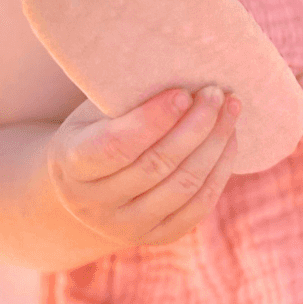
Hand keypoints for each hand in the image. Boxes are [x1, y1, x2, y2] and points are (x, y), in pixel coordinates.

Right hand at [47, 85, 239, 247]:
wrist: (86, 185)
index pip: (114, 147)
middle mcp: (94, 204)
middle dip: (194, 126)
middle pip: (155, 166)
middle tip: (216, 93)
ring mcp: (126, 227)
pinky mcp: (157, 236)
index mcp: (71, 165)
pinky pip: (197, 208)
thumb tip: (183, 67)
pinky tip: (230, 139)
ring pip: (182, 187)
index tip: (183, 93)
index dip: (153, 120)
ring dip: (214, 144)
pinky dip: (220, 171)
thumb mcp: (97, 109)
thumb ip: (129, 97)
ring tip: (231, 108)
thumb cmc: (97, 127)